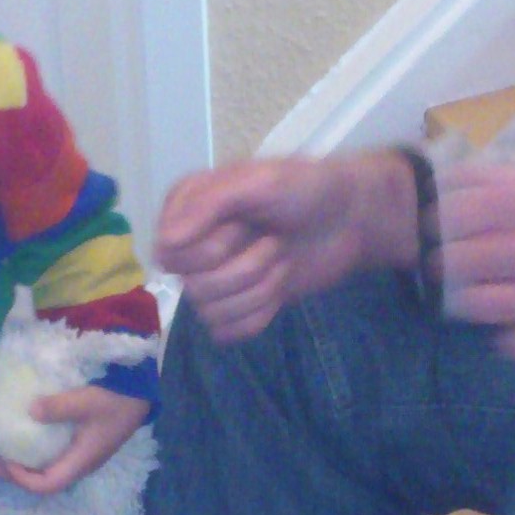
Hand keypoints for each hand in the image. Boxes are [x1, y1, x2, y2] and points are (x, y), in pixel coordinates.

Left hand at [0, 383, 148, 496]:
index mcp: (81, 460)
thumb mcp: (86, 400)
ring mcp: (83, 458)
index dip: (22, 478)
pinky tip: (25, 440)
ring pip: (49, 473)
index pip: (47, 484)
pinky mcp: (83, 447)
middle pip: (44, 483)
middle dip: (15, 475)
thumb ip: (59, 407)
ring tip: (2, 452)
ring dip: (24, 466)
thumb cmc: (116, 399)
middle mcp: (81, 465)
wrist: (141, 394)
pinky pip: (54, 460)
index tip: (3, 460)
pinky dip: (35, 456)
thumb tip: (30, 411)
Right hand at [156, 152, 415, 341]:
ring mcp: (214, 277)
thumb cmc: (306, 189)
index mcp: (186, 207)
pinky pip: (228, 332)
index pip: (170, 253)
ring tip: (280, 259)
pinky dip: (261, 313)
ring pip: (211, 312)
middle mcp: (192, 244)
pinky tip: (279, 286)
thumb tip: (164, 244)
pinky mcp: (238, 306)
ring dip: (259, 288)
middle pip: (192, 285)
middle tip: (272, 240)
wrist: (350, 219)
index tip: (243, 223)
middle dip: (244, 267)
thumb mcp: (259, 182)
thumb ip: (208, 205)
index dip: (210, 245)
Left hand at [437, 158, 514, 363]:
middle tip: (448, 257)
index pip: (461, 202)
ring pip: (476, 304)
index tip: (441, 215)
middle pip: (458, 255)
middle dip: (446, 255)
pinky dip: (509, 335)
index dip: (443, 209)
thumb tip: (492, 188)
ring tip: (475, 293)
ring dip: (469, 297)